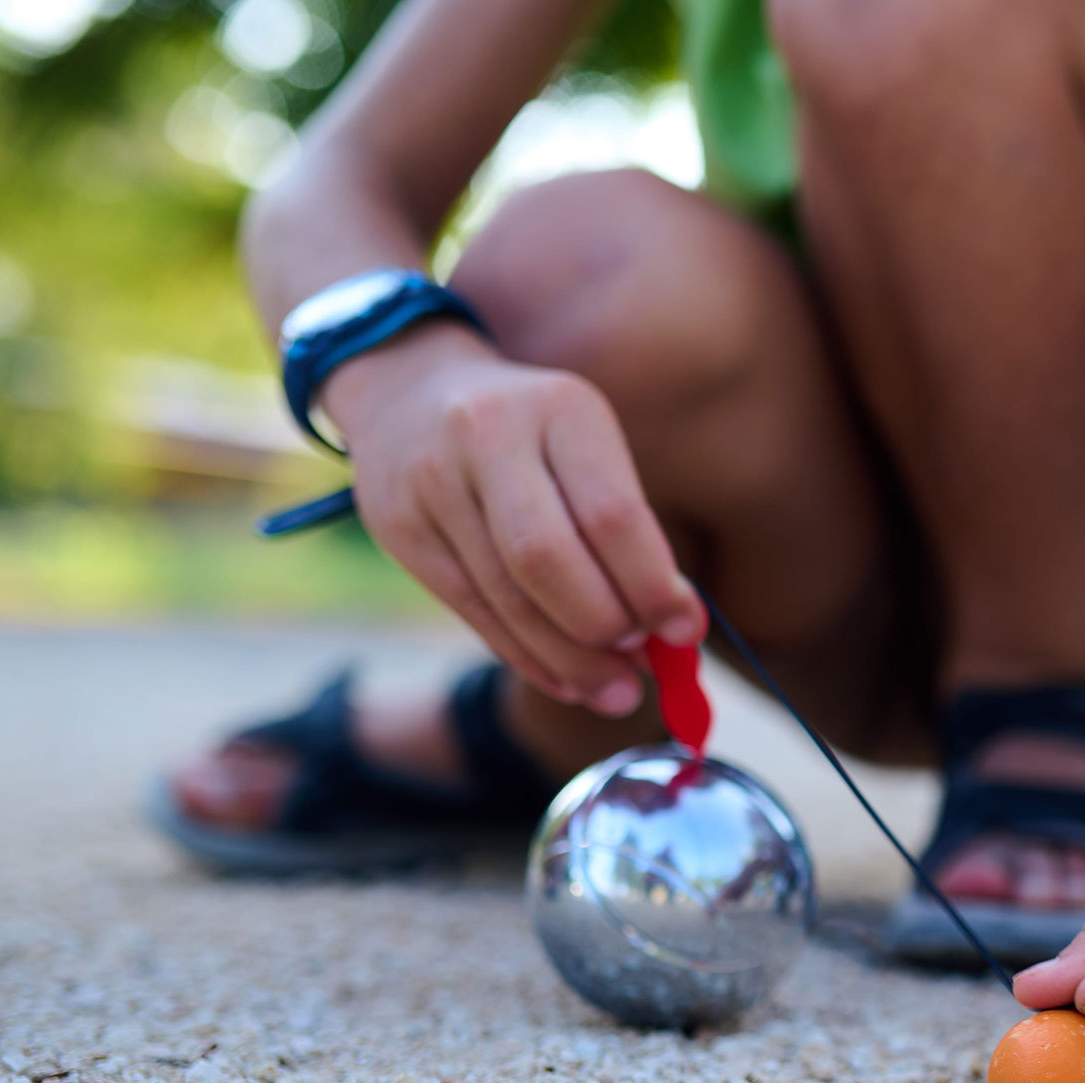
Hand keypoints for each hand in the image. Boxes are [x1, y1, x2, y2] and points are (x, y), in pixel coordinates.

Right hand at [325, 324, 702, 713]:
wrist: (409, 388)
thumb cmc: (533, 432)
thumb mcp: (586, 445)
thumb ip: (630, 529)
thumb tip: (676, 629)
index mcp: (559, 408)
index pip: (611, 514)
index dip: (651, 585)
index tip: (685, 632)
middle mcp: (488, 436)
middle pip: (548, 559)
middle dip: (605, 627)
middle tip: (643, 666)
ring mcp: (434, 482)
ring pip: (507, 595)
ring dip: (570, 659)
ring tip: (616, 693)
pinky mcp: (400, 528)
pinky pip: (471, 610)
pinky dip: (526, 656)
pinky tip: (566, 682)